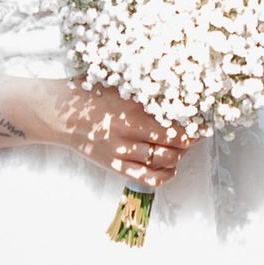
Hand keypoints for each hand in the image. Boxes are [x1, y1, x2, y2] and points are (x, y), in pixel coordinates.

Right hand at [57, 84, 190, 190]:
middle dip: (191, 140)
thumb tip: (177, 92)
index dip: (194, 124)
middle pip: (175, 142)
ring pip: (165, 160)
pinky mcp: (115, 166)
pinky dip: (165, 175)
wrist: (60, 115)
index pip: (174, 121)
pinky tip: (170, 167)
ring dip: (180, 155)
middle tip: (196, 134)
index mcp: (132, 109)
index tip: (203, 121)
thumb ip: (145, 91)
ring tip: (182, 147)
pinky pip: (147, 178)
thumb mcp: (119, 86)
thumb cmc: (90, 95)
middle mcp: (129, 132)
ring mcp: (122, 152)